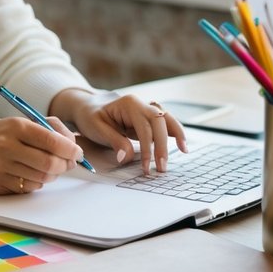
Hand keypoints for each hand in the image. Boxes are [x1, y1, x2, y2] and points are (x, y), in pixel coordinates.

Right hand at [0, 116, 82, 194]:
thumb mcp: (18, 123)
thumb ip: (48, 131)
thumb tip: (74, 148)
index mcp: (15, 127)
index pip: (52, 141)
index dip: (70, 149)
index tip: (77, 152)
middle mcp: (6, 147)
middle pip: (49, 164)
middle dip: (64, 165)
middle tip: (67, 163)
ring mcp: (0, 168)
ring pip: (41, 179)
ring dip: (50, 175)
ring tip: (45, 166)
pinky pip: (27, 189)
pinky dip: (35, 183)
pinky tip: (27, 173)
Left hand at [50, 89, 187, 173]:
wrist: (87, 107)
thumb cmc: (90, 117)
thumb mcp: (96, 128)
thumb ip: (114, 141)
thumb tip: (127, 157)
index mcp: (129, 103)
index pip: (144, 126)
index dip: (148, 147)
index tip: (146, 166)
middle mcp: (140, 104)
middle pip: (160, 121)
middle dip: (162, 145)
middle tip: (161, 168)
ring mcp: (145, 109)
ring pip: (167, 118)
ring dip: (176, 134)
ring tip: (184, 150)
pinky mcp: (147, 118)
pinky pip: (164, 123)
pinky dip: (173, 131)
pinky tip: (181, 143)